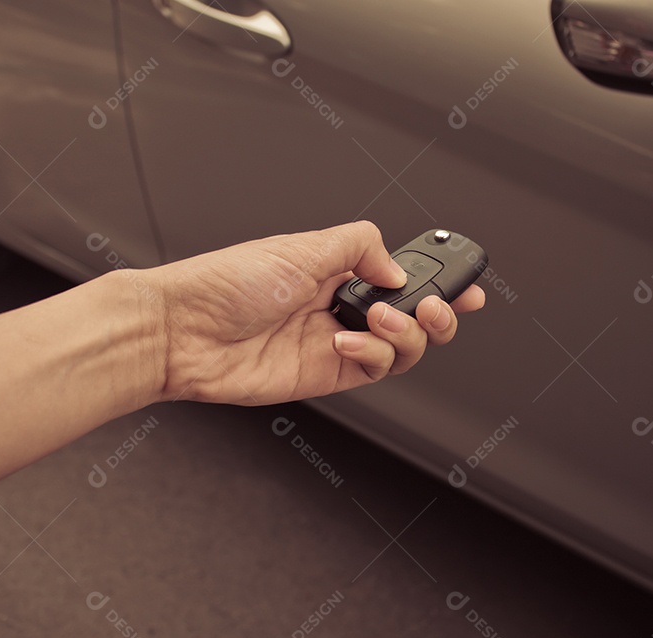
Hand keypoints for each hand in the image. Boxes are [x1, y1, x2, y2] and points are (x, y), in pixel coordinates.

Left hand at [144, 221, 485, 404]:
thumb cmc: (225, 283)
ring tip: (378, 320)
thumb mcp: (301, 246)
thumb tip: (398, 269)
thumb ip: (360, 247)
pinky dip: (374, 356)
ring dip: (405, 333)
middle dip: (437, 311)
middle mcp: (338, 306)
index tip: (468, 282)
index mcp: (334, 268)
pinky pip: (373, 370)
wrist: (184, 331)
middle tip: (437, 306)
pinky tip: (346, 343)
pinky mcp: (324, 376)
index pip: (399, 273)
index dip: (437, 279)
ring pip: (401, 347)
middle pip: (412, 316)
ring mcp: (333, 344)